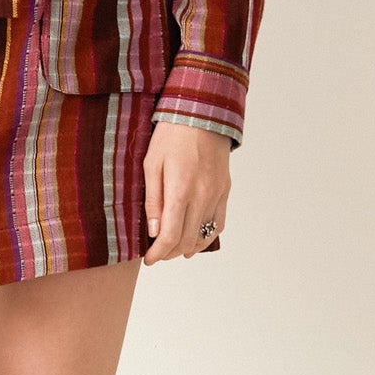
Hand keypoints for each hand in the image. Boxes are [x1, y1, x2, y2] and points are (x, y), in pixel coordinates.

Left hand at [142, 122, 232, 262]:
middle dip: (170, 253)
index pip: (170, 236)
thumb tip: (154, 231)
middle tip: (157, 253)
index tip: (148, 260)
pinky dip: (207, 235)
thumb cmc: (171, 136)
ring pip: (205, 235)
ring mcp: (217, 194)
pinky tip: (195, 238)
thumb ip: (153, 200)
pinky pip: (219, 222)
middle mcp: (202, 196)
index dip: (158, 253)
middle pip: (187, 240)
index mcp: (181, 190)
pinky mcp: (225, 190)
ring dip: (188, 247)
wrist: (201, 114)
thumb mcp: (151, 165)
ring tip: (174, 249)